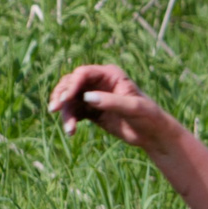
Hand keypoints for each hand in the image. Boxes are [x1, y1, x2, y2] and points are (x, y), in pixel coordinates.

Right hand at [47, 63, 179, 151]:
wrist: (153, 134)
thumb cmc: (148, 117)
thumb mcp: (133, 108)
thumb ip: (111, 102)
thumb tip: (87, 97)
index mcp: (111, 75)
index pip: (83, 73)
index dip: (72, 84)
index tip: (65, 99)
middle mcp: (99, 83)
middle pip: (71, 84)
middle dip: (61, 96)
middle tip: (54, 109)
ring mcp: (94, 97)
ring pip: (69, 100)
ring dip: (65, 113)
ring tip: (69, 129)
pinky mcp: (91, 111)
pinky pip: (74, 112)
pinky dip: (69, 120)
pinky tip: (71, 131)